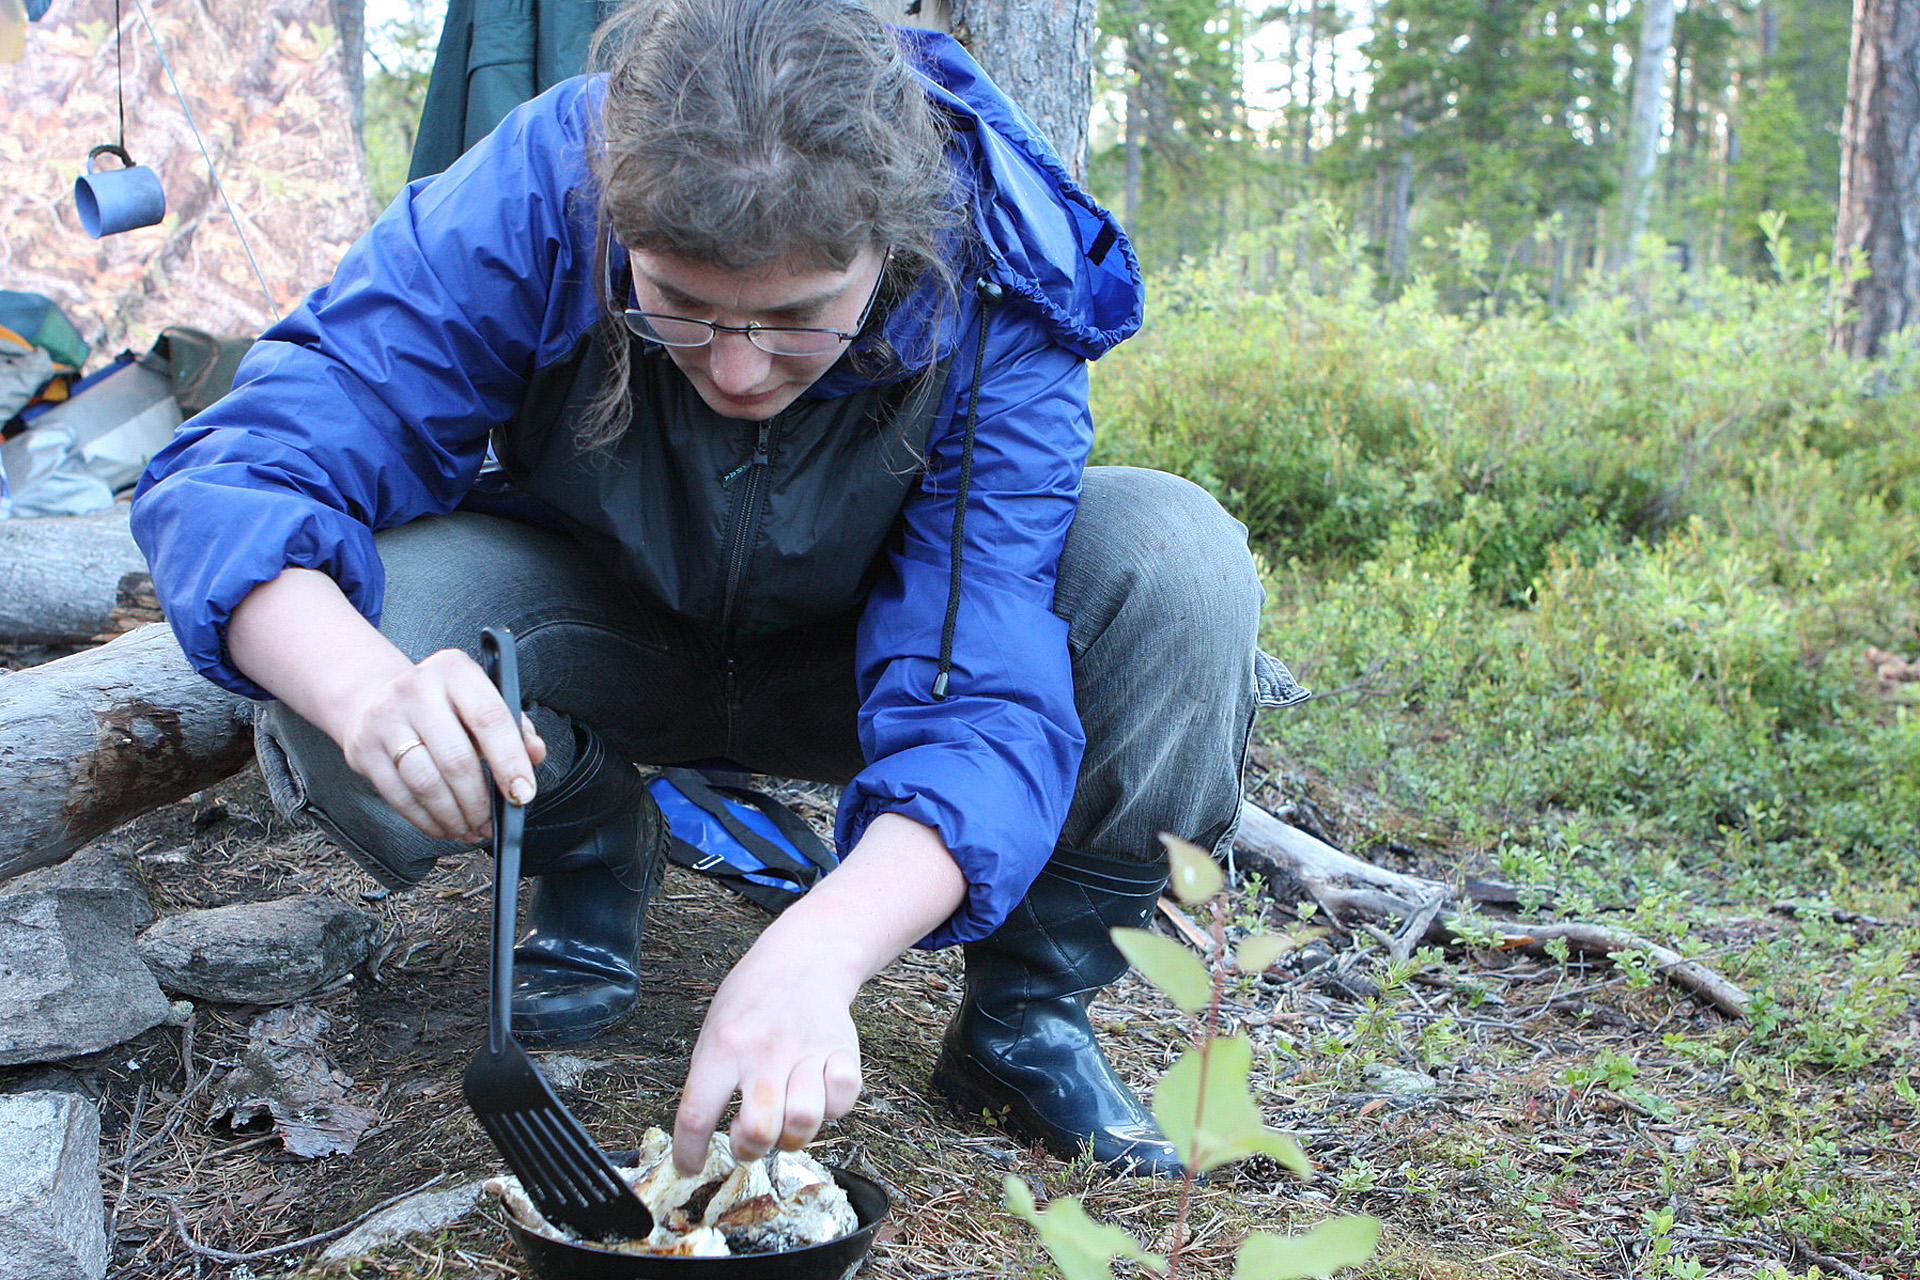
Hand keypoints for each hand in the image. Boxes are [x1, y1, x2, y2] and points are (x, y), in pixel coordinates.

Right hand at [224, 568, 544, 842]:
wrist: (377, 697)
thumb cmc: (444, 705)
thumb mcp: (481, 700)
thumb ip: (514, 727)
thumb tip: (535, 755)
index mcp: (454, 670)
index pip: (489, 718)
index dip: (510, 761)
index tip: (523, 795)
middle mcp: (416, 690)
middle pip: (456, 759)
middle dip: (479, 801)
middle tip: (492, 823)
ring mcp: (385, 719)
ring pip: (426, 783)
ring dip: (454, 817)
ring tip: (471, 830)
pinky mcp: (365, 750)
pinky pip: (400, 797)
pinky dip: (427, 821)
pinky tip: (445, 827)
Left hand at [667, 813, 967, 1172]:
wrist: (805, 956)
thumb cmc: (753, 1000)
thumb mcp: (715, 1029)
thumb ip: (711, 1077)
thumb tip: (704, 1135)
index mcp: (723, 1046)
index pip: (697, 1113)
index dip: (690, 1151)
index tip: (690, 1166)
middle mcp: (764, 1051)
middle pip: (759, 1129)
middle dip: (750, 1149)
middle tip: (748, 1137)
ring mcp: (806, 1051)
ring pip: (803, 1122)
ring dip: (792, 1135)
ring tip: (784, 1121)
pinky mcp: (842, 1051)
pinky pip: (843, 1100)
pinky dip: (832, 1109)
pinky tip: (819, 1095)